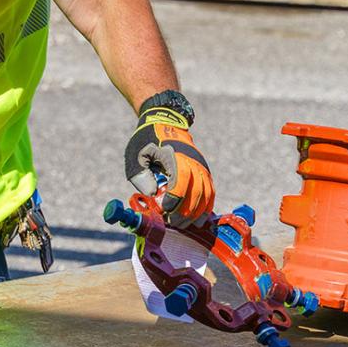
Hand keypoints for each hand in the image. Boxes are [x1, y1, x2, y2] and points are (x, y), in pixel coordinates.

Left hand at [123, 92, 213, 226]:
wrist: (165, 121)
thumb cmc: (147, 139)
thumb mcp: (136, 153)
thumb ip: (140, 174)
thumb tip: (152, 194)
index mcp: (174, 156)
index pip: (180, 181)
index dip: (174, 199)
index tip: (164, 210)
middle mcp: (192, 161)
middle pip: (195, 191)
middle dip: (185, 211)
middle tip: (173, 222)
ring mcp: (200, 165)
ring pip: (206, 194)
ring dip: (197, 212)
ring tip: (185, 224)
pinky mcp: (204, 170)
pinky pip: (211, 191)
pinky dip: (206, 206)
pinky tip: (198, 218)